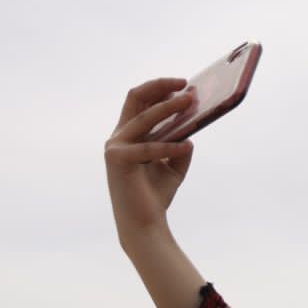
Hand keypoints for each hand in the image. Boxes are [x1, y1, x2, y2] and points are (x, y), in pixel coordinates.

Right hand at [104, 79, 196, 244]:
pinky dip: (170, 146)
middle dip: (161, 87)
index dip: (159, 88)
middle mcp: (118, 136)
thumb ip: (179, 144)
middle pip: (136, 97)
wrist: (145, 224)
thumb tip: (192, 126)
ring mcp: (115, 146)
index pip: (140, 101)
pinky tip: (187, 145)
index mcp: (128, 134)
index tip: (183, 84)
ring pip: (144, 118)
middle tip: (186, 85)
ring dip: (169, 108)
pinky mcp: (117, 160)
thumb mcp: (174, 165)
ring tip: (191, 102)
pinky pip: (149, 147)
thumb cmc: (156, 195)